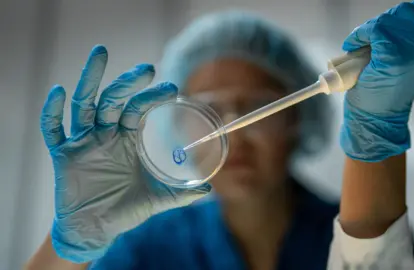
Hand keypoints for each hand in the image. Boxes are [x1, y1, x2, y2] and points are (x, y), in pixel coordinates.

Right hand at [40, 45, 210, 262]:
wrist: (96, 230)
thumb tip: (210, 190)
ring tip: (100, 53)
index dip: (151, 97)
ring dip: (90, 79)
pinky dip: (52, 111)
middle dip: (128, 82)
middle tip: (146, 68)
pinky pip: (53, 130)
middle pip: (112, 99)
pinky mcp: (62, 154)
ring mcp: (82, 142)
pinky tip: (58, 91)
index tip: (169, 87)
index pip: (137, 109)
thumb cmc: (125, 210)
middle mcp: (104, 134)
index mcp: (126, 139)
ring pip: (84, 104)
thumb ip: (181, 194)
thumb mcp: (156, 199)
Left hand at [340, 0, 413, 160]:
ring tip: (365, 45)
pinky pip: (372, 30)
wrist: (381, 115)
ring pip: (387, 20)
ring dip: (370, 30)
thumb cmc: (399, 87)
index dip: (401, 18)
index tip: (389, 32)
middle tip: (373, 40)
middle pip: (404, 11)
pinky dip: (358, 36)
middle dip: (384, 23)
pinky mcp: (394, 53)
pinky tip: (353, 47)